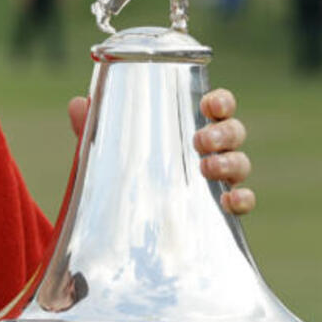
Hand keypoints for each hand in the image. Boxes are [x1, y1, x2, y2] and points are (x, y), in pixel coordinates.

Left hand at [67, 87, 253, 214]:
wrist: (131, 221)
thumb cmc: (129, 168)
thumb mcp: (109, 148)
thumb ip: (96, 127)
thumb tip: (78, 103)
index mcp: (191, 124)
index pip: (217, 105)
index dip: (221, 101)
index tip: (209, 103)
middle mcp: (212, 149)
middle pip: (233, 132)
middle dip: (223, 132)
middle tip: (200, 141)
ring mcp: (220, 178)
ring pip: (241, 163)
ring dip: (230, 162)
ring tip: (206, 167)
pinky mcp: (221, 209)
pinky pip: (243, 202)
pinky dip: (243, 199)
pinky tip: (229, 200)